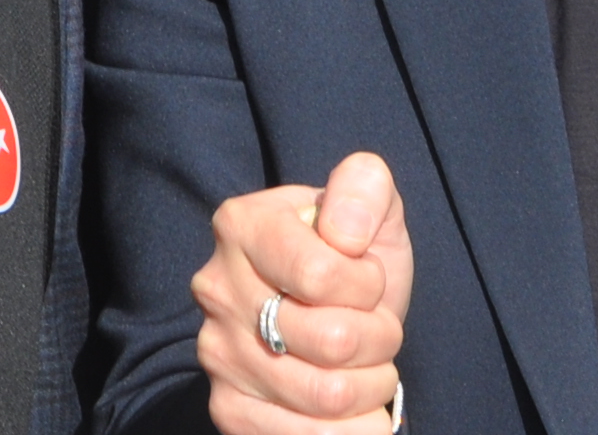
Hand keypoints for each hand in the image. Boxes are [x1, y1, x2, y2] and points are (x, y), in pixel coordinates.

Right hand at [191, 152, 411, 433]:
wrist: (333, 322)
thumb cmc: (354, 263)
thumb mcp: (372, 211)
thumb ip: (365, 187)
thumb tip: (343, 234)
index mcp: (241, 225)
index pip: (321, 274)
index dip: (367, 285)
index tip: (366, 279)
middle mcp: (216, 289)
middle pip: (332, 341)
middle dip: (380, 340)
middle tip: (377, 331)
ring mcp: (217, 354)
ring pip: (328, 396)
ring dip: (371, 386)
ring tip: (367, 366)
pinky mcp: (228, 409)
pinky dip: (352, 429)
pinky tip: (351, 407)